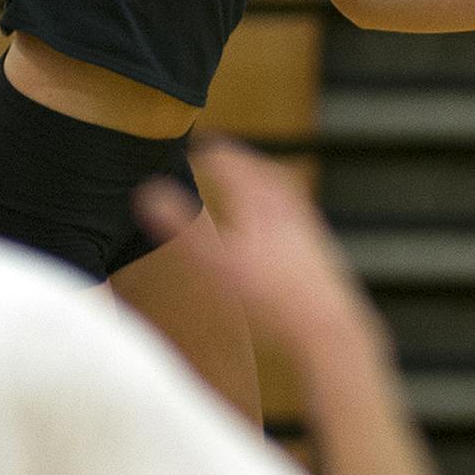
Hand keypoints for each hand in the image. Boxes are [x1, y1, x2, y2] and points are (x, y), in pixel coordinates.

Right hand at [135, 141, 375, 355]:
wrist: (326, 324)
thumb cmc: (270, 294)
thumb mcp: (215, 263)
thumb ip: (180, 225)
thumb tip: (147, 193)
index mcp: (258, 196)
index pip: (228, 157)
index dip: (208, 150)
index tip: (195, 149)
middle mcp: (284, 201)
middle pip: (256, 166)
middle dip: (235, 160)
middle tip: (217, 157)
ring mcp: (304, 221)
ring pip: (279, 185)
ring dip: (258, 177)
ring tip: (245, 181)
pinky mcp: (318, 242)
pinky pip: (294, 207)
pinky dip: (277, 201)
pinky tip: (274, 222)